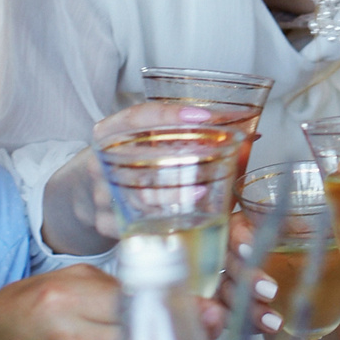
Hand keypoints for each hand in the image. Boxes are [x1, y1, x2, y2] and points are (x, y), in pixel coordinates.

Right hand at [39, 100, 217, 255]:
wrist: (88, 191)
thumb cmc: (129, 161)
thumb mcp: (146, 141)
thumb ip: (189, 137)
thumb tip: (250, 136)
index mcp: (109, 132)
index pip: (137, 116)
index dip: (169, 114)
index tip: (204, 116)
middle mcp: (100, 160)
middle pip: (136, 159)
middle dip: (172, 162)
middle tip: (207, 162)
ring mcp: (100, 193)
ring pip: (135, 196)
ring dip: (169, 197)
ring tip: (200, 193)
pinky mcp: (105, 221)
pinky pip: (134, 225)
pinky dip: (159, 224)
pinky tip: (182, 220)